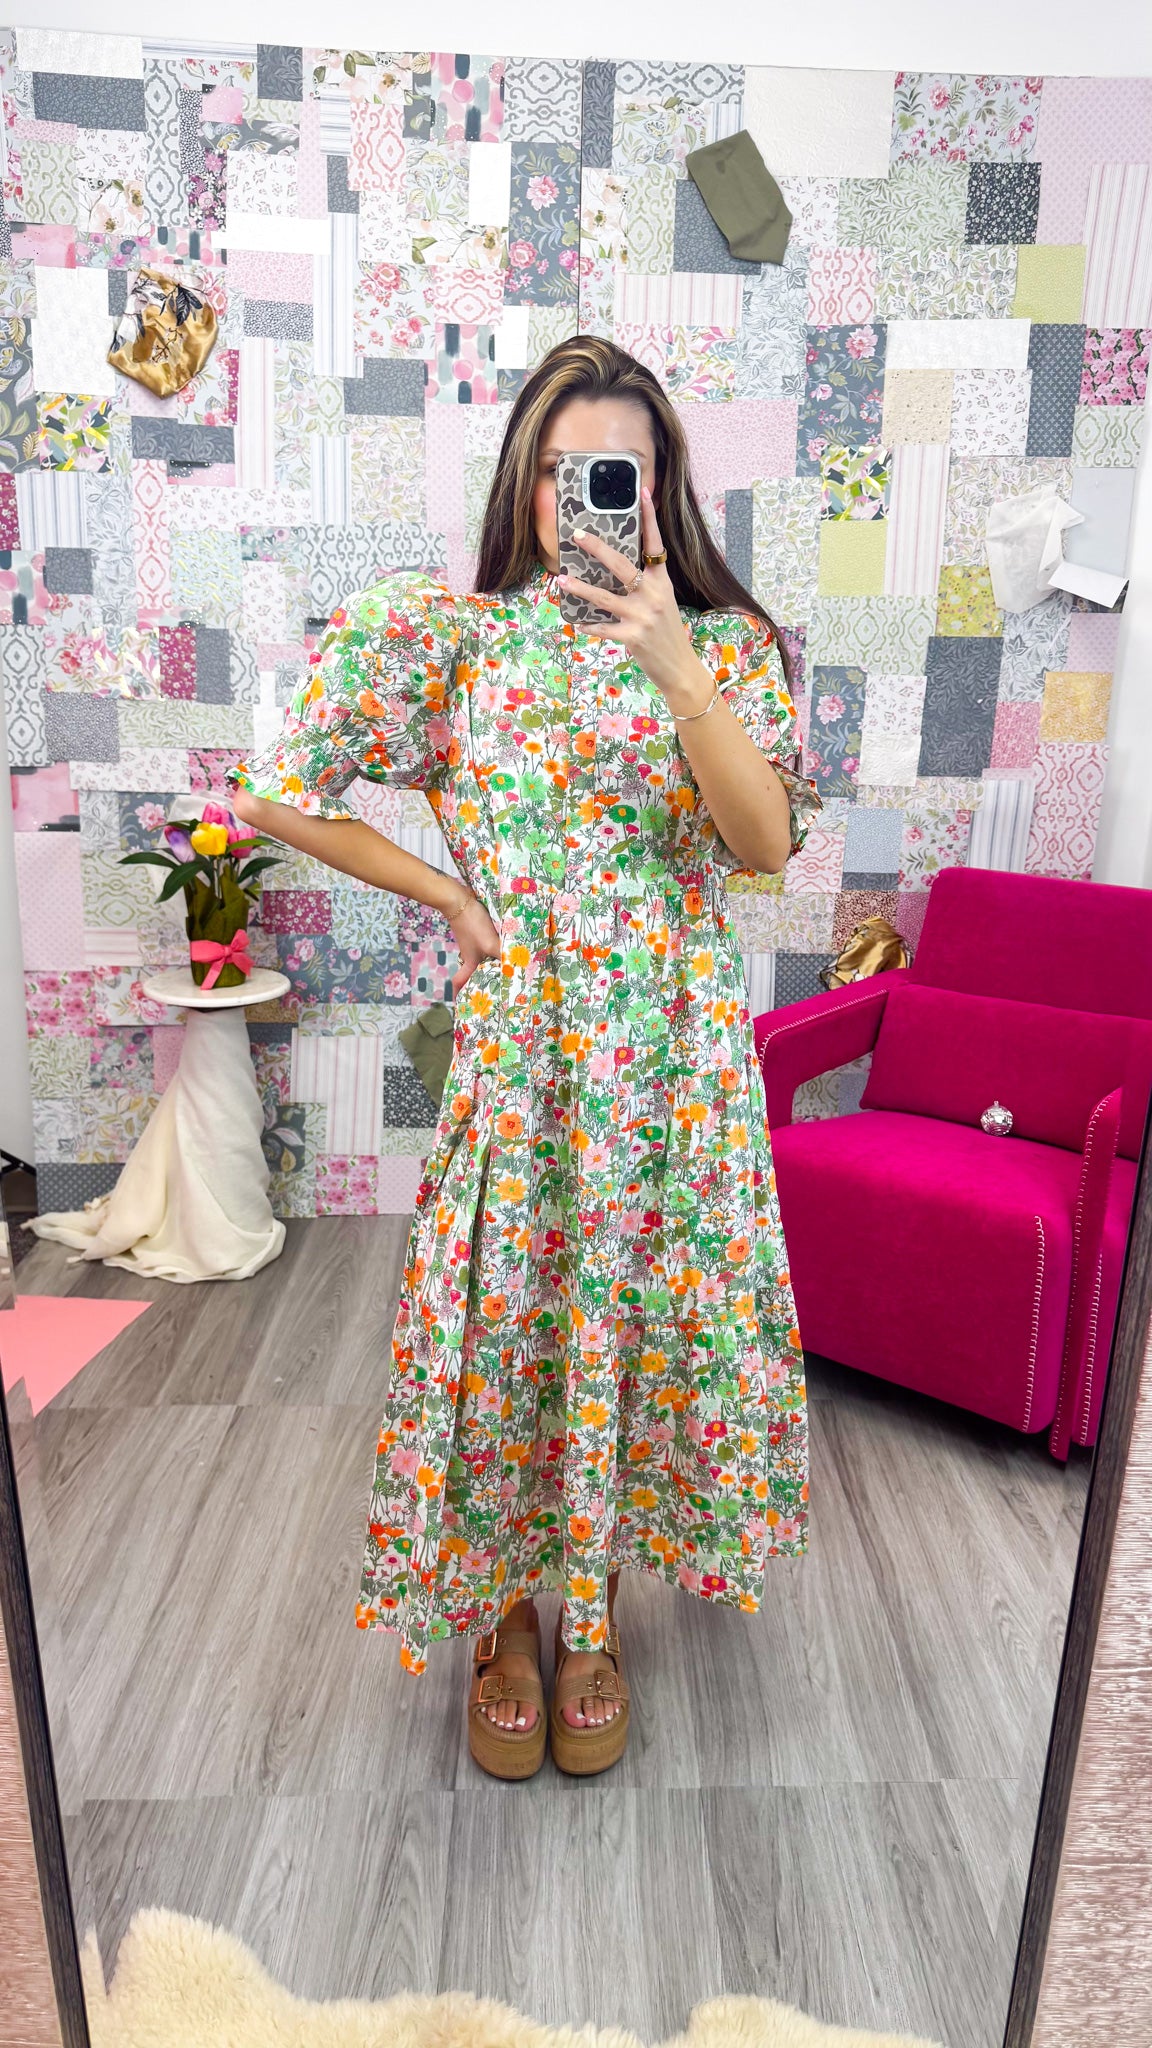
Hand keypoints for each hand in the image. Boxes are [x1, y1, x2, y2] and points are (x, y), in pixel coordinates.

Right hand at [446, 893, 500, 999]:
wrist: (459, 900)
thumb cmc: (473, 925)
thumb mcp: (491, 943)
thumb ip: (506, 955)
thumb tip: (521, 966)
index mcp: (470, 962)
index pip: (460, 982)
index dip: (458, 994)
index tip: (459, 1005)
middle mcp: (471, 955)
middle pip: (476, 973)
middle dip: (483, 982)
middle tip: (497, 991)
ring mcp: (475, 943)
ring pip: (485, 959)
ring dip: (494, 965)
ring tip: (509, 971)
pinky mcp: (479, 932)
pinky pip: (490, 946)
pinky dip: (498, 949)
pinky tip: (510, 947)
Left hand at [558, 488, 708, 706]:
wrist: (679, 667)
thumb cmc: (667, 633)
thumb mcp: (663, 602)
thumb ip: (646, 584)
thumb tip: (620, 568)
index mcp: (662, 582)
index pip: (656, 544)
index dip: (650, 518)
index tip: (643, 493)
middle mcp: (653, 595)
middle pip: (621, 565)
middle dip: (598, 549)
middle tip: (578, 535)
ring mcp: (643, 616)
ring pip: (605, 597)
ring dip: (580, 589)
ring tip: (562, 580)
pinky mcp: (633, 637)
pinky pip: (604, 628)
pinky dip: (588, 626)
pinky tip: (575, 622)